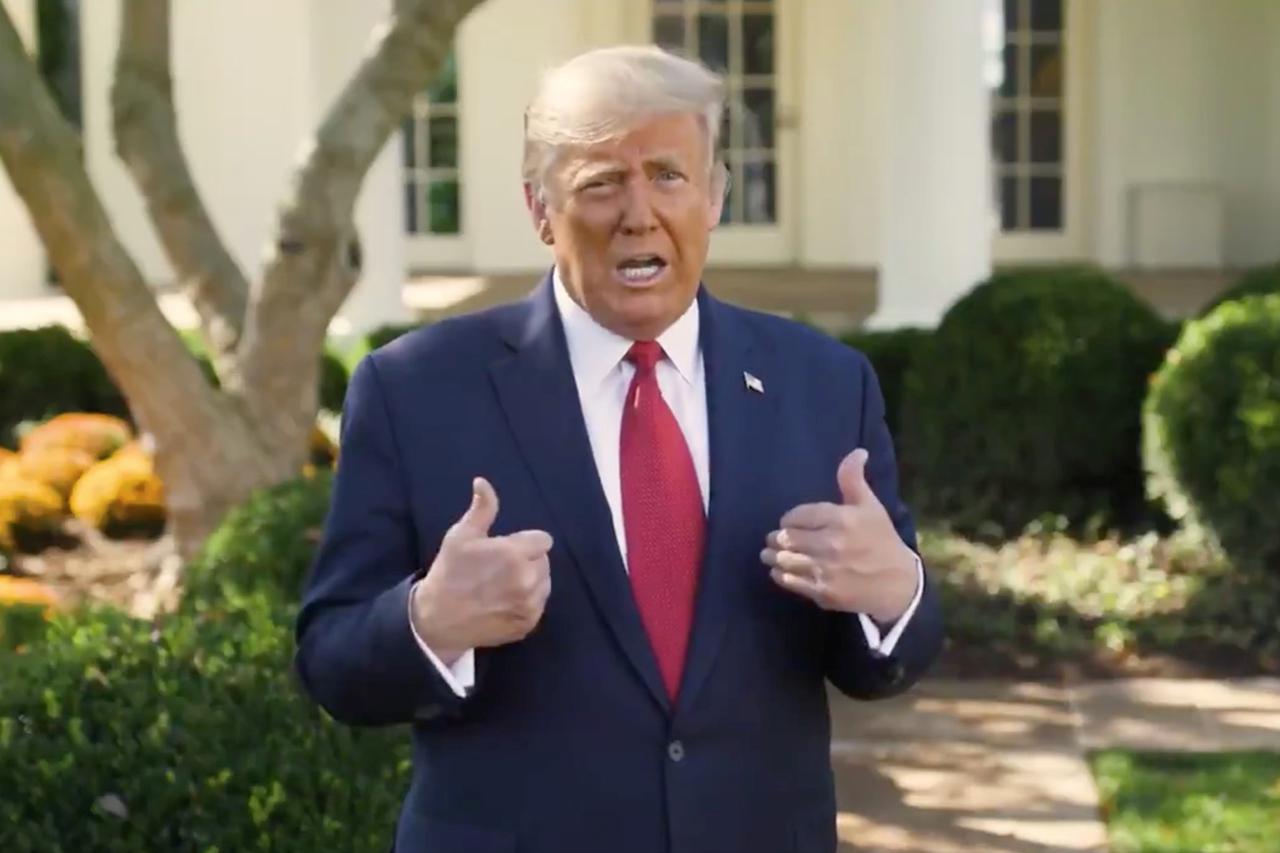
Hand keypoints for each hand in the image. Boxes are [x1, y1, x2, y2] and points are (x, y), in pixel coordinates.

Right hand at [411, 477, 552, 661]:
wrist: (437, 618)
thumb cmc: (449, 572)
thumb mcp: (461, 535)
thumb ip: (482, 508)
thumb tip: (483, 482)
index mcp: (514, 554)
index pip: (543, 540)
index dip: (526, 542)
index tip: (508, 548)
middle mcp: (527, 579)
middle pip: (544, 561)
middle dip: (528, 560)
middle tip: (502, 567)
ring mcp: (529, 604)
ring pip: (544, 583)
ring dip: (531, 581)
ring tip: (504, 585)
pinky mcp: (528, 623)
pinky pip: (539, 605)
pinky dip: (527, 602)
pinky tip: (505, 601)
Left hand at [762, 448, 916, 622]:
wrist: (897, 584)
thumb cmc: (881, 540)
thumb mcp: (871, 506)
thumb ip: (854, 479)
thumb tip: (857, 451)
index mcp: (842, 519)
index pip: (798, 515)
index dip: (789, 518)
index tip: (788, 522)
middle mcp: (831, 544)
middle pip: (787, 537)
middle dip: (776, 537)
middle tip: (774, 538)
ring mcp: (826, 569)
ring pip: (785, 559)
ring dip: (772, 555)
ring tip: (768, 553)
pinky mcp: (823, 592)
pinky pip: (791, 581)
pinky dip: (779, 574)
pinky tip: (778, 570)